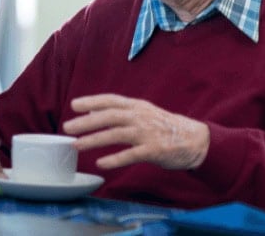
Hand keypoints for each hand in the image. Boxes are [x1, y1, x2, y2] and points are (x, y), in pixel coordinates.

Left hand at [63, 94, 208, 169]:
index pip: (110, 100)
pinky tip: (101, 163)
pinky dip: (115, 159)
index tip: (73, 105)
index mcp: (137, 106)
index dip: (91, 101)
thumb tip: (92, 111)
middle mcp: (140, 117)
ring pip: (116, 134)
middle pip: (109, 117)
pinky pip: (131, 155)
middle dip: (86, 122)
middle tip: (68, 127)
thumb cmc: (165, 126)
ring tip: (77, 145)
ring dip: (94, 140)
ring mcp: (147, 133)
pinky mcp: (154, 150)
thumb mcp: (143, 113)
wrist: (197, 140)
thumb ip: (120, 112)